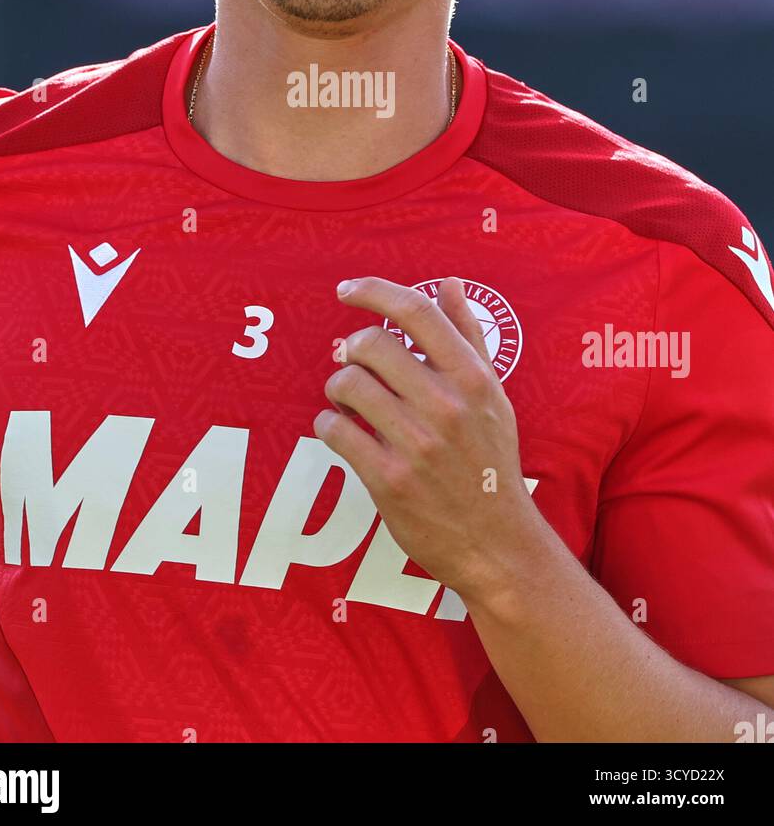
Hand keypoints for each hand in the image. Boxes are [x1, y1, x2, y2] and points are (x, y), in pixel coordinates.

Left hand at [313, 275, 540, 599]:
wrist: (498, 542)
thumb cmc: (492, 461)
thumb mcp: (493, 396)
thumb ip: (469, 335)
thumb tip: (449, 283)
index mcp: (473, 378)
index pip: (416, 312)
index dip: (374, 291)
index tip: (347, 290)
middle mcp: (446, 406)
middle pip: (371, 344)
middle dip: (351, 349)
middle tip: (354, 364)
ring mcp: (417, 444)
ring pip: (348, 384)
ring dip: (337, 388)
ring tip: (346, 401)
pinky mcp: (390, 480)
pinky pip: (336, 431)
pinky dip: (328, 425)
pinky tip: (340, 432)